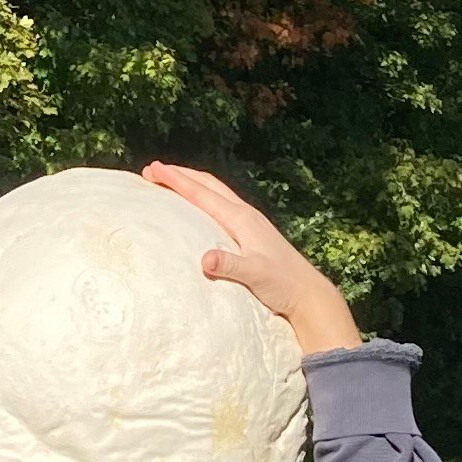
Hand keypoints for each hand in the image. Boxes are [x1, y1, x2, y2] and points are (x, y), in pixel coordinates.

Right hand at [140, 164, 359, 355]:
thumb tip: (204, 260)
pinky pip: (222, 204)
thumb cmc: (282, 285)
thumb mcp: (255, 276)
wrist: (308, 293)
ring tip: (170, 180)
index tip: (154, 169)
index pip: (203, 194)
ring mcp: (250, 222)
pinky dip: (204, 197)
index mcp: (242, 220)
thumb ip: (229, 266)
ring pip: (216, 192)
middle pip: (208, 185)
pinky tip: (198, 205)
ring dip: (192, 183)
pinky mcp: (253, 232)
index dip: (177, 181)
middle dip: (180, 175)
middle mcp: (246, 215)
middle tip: (153, 170)